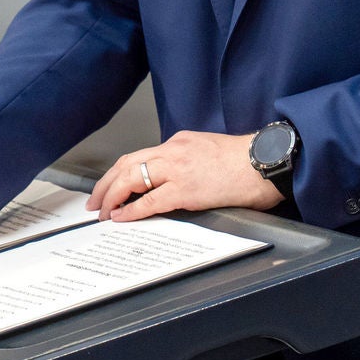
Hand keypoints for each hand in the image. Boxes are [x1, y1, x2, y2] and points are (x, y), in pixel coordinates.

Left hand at [87, 130, 285, 222]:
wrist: (264, 162)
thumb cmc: (245, 161)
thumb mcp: (208, 151)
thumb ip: (187, 161)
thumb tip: (172, 181)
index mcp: (179, 141)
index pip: (140, 156)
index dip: (119, 172)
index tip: (109, 186)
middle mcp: (173, 150)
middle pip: (126, 163)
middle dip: (106, 184)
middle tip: (94, 201)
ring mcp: (178, 168)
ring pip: (131, 178)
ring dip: (112, 196)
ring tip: (102, 211)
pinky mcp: (186, 189)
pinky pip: (150, 200)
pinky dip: (132, 210)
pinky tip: (122, 217)